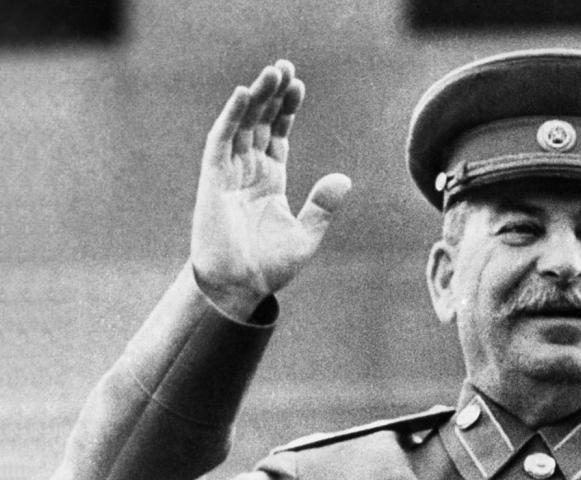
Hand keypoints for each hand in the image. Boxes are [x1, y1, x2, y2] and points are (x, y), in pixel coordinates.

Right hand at [191, 59, 350, 319]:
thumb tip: (343, 178)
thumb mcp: (306, 235)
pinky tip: (244, 95)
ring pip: (242, 126)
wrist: (241, 288)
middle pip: (260, 124)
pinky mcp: (213, 182)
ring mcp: (229, 175)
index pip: (278, 136)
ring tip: (271, 72)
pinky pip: (221, 142)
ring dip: (255, 99)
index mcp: (270, 182)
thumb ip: (322, 206)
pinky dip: (231, 118)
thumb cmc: (270, 267)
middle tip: (284, 66)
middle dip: (272, 96)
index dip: (287, 111)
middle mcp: (248, 173)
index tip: (299, 86)